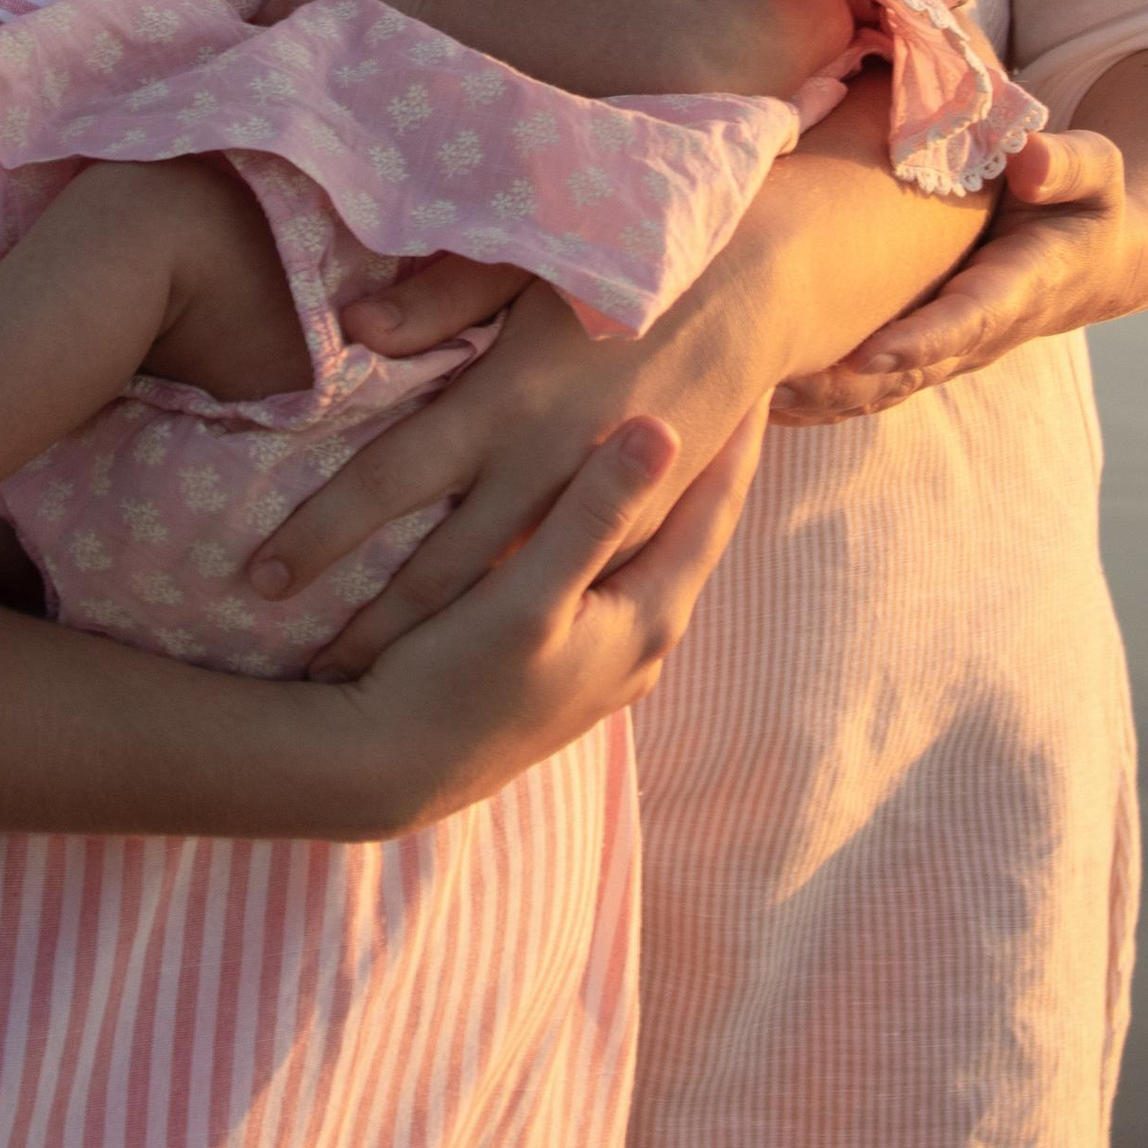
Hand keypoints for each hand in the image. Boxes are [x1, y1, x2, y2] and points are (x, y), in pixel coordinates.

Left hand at [254, 269, 775, 672]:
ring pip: (498, 592)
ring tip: (358, 681)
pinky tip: (463, 658)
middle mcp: (546, 466)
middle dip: (367, 620)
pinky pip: (562, 587)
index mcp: (506, 401)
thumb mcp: (529, 263)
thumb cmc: (625, 263)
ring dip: (429, 638)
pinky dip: (507, 621)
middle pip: (435, 564)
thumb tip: (355, 329)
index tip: (264, 575)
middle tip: (301, 667)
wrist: (753, 291)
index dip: (321, 532)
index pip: (389, 480)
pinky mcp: (641, 525)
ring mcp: (598, 507)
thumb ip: (440, 295)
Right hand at [323, 406, 763, 830]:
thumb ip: (593, 515)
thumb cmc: (452, 683)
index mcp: (649, 620)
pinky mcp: (563, 661)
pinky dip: (618, 524)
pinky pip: (610, 573)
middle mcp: (641, 642)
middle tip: (731, 386)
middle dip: (710, 462)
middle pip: (691, 531)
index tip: (761, 372)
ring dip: (664, 493)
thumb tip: (665, 428)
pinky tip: (598, 502)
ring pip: (649, 553)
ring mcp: (603, 658)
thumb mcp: (527, 597)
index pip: (714, 511)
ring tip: (676, 428)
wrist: (387, 775)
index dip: (737, 442)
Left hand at [770, 128, 1140, 418]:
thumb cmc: (1085, 201)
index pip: (971, 319)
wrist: (1091, 258)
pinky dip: (819, 399)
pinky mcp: (921, 350)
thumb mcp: (1095, 173)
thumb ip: (1066, 166)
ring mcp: (947, 349)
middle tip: (779, 388)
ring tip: (749, 403)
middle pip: (909, 370)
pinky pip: (869, 385)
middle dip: (846, 384)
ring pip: (881, 389)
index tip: (873, 353)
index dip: (923, 340)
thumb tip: (1029, 160)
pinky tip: (759, 402)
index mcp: (1020, 288)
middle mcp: (978, 333)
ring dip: (819, 400)